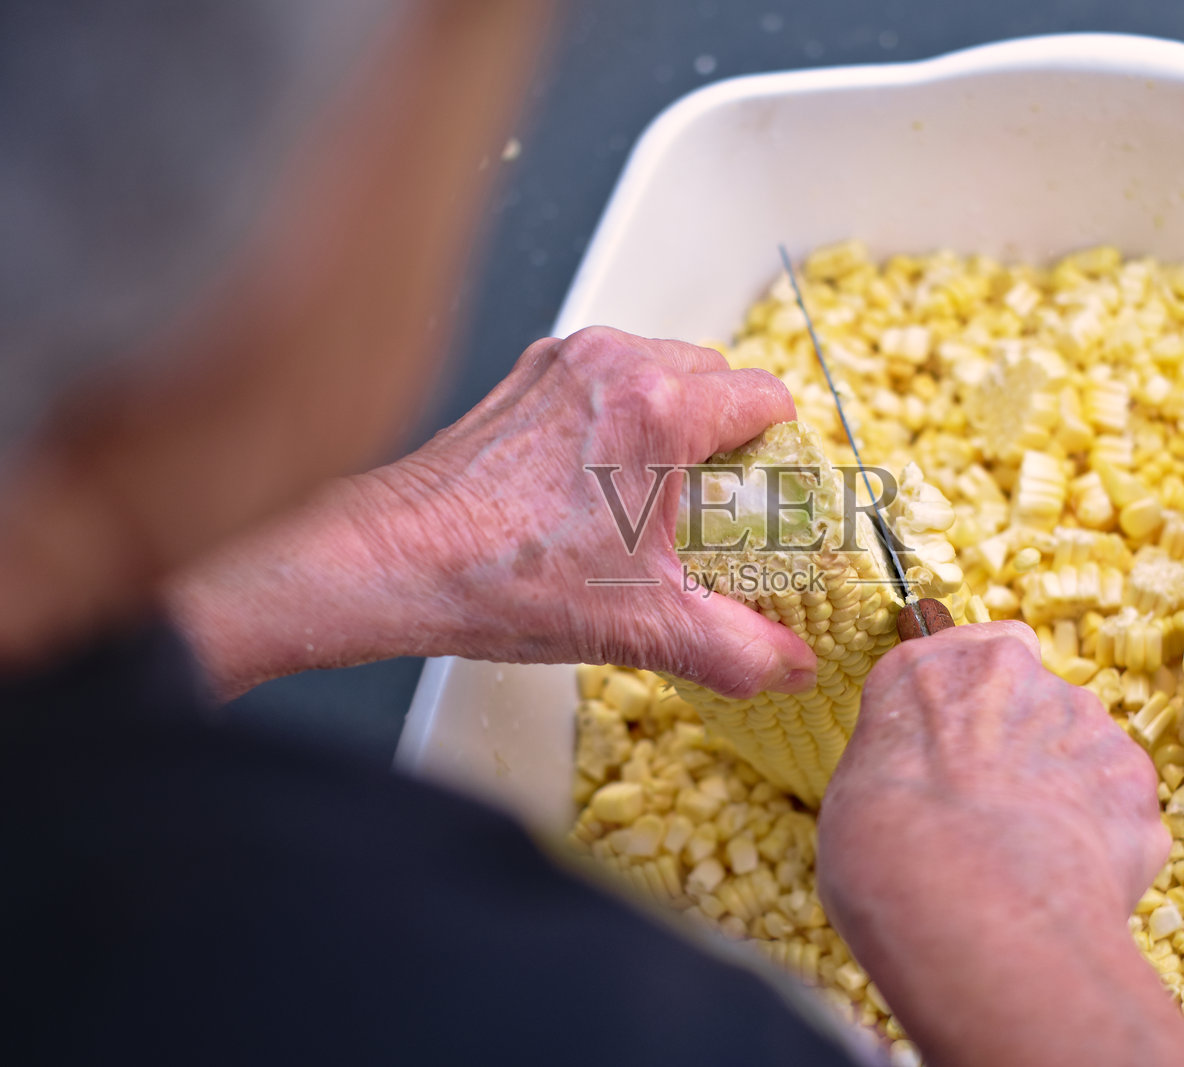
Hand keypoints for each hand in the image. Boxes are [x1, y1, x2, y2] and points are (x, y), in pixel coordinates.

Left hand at [166, 328, 816, 699]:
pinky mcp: (531, 374)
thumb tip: (789, 665)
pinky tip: (601, 481)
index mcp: (658, 409)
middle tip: (714, 509)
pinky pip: (608, 378)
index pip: (767, 397)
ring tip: (656, 497)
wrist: (394, 561)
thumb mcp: (642, 625)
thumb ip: (736, 648)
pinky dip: (621, 416)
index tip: (765, 500)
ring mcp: (568, 362)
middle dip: (728, 438)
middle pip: (718, 376)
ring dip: (675, 422)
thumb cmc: (499, 579)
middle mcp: (616, 364)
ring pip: (662, 369)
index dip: (778, 452)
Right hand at [817, 622, 1183, 1066]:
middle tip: (998, 820)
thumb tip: (923, 794)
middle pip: (1034, 703)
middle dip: (1027, 753)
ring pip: (1082, 754)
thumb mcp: (859, 793)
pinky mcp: (1132, 775)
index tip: (968, 745)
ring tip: (1031, 861)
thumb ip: (908, 766)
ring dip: (1067, 795)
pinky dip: (1103, 842)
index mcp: (932, 668)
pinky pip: (1119, 808)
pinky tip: (1067, 879)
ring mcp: (1082, 720)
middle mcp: (1015, 673)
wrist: (967, 900)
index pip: (976, 650)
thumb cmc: (885, 853)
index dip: (980, 700)